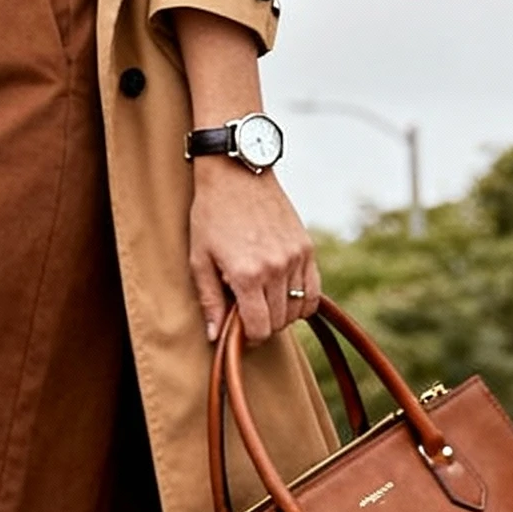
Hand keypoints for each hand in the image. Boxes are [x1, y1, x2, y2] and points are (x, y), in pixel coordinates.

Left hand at [188, 161, 320, 345]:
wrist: (236, 174)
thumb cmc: (211, 215)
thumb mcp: (199, 259)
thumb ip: (210, 300)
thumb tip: (215, 336)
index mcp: (247, 275)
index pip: (260, 328)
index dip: (249, 337)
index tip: (240, 332)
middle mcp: (276, 269)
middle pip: (279, 321)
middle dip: (263, 325)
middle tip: (247, 312)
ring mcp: (295, 257)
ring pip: (298, 309)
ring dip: (282, 314)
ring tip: (264, 301)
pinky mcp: (307, 248)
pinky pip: (313, 290)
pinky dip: (302, 300)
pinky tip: (284, 294)